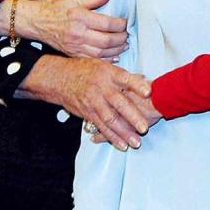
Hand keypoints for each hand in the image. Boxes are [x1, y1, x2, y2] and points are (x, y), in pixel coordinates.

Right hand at [0, 0, 128, 58]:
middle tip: (127, 35)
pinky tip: (114, 56)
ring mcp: (75, 46)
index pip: (107, 23)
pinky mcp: (72, 53)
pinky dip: (105, 59)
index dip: (120, 24)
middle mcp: (78, 34)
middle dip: (121, 38)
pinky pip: (92, 59)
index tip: (125, 22)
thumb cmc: (54, 8)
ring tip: (124, 45)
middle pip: (106, 40)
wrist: (36, 21)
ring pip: (101, 52)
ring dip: (116, 50)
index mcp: (80, 18)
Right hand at [16, 55, 151, 150]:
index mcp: (109, 73)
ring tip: (135, 142)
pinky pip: (101, 126)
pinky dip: (112, 137)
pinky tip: (121, 144)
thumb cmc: (86, 69)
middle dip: (132, 116)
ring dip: (123, 132)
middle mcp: (101, 88)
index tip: (149, 92)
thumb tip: (145, 79)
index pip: (125, 79)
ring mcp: (94, 101)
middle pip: (119, 103)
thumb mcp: (104, 65)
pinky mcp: (87, 112)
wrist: (60, 77)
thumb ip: (123, 75)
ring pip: (110, 119)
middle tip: (144, 127)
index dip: (137, 85)